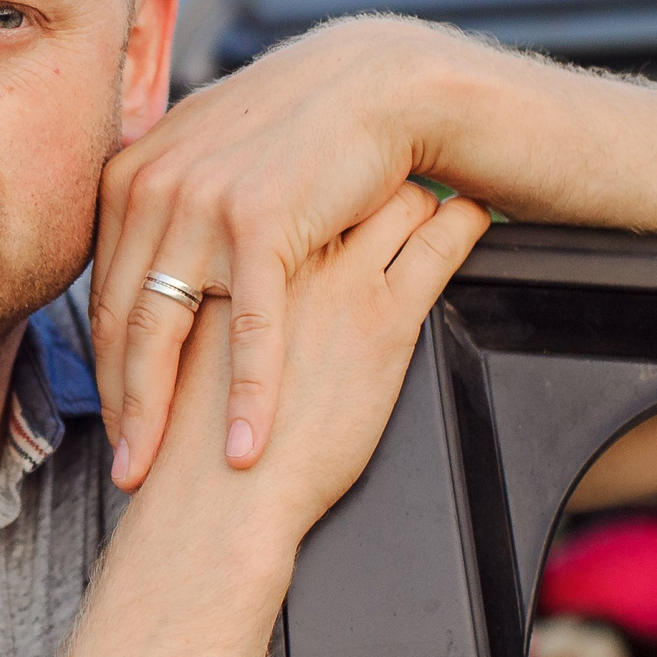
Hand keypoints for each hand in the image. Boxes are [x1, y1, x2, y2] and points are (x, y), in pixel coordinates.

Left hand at [94, 17, 469, 488]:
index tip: (114, 422)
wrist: (373, 85)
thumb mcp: (207, 152)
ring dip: (158, 414)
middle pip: (121, 323)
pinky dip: (248, 395)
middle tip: (123, 470)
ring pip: (167, 332)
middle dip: (119, 407)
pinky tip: (247, 446)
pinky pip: (250, 327)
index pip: (104, 295)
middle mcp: (151, 189)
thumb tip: (135, 254)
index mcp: (130, 178)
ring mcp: (203, 204)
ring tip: (154, 473)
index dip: (105, 370)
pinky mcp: (261, 222)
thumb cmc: (296, 130)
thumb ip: (163, 201)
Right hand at [132, 180, 491, 541]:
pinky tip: (476, 210)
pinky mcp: (382, 319)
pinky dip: (461, 222)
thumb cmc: (187, 446)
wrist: (216, 506)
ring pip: (389, 199)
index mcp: (223, 256)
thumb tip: (207, 292)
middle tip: (383, 150)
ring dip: (417, 182)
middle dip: (361, 161)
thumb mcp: (180, 357)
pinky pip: (436, 245)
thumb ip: (196, 312)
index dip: (307, 168)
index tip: (326, 163)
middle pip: (333, 175)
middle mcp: (278, 257)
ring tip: (439, 170)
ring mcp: (333, 283)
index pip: (276, 180)